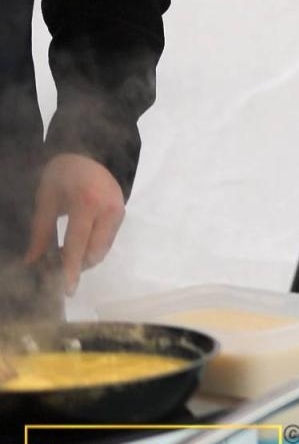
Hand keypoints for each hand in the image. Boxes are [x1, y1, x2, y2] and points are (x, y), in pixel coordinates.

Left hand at [26, 154, 125, 295]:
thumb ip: (40, 232)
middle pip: (93, 252)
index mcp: (87, 204)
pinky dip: (91, 247)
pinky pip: (106, 240)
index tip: (67, 290)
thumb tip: (32, 262)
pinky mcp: (122, 214)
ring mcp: (118, 213)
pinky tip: (78, 243)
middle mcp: (108, 211)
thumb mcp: (45, 200)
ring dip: (83, 258)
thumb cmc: (62, 175)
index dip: (70, 268)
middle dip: (75, 265)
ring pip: (102, 249)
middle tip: (54, 267)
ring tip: (65, 254)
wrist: (89, 153)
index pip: (77, 244)